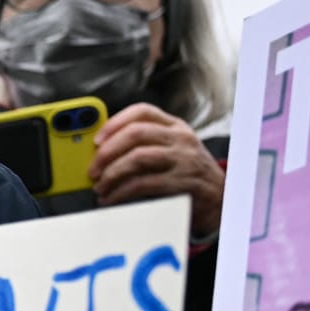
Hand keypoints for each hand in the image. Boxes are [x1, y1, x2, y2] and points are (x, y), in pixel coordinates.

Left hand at [91, 103, 224, 242]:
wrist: (218, 198)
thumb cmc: (184, 174)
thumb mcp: (167, 152)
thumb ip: (140, 147)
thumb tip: (98, 154)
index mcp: (174, 126)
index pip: (142, 112)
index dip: (114, 123)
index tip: (95, 140)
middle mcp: (181, 138)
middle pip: (136, 133)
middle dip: (106, 152)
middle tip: (92, 170)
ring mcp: (184, 159)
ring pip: (138, 158)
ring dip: (111, 174)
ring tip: (100, 187)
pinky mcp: (184, 181)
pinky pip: (144, 184)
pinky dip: (120, 193)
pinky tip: (111, 199)